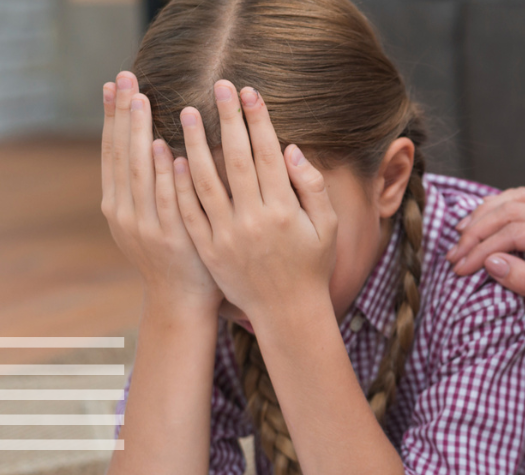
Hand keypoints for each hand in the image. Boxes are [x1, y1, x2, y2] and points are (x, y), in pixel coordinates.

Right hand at [100, 71, 221, 313]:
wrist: (182, 301)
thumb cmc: (177, 254)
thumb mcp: (152, 219)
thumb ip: (150, 186)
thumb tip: (155, 144)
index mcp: (118, 205)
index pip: (113, 151)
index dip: (113, 117)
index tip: (115, 84)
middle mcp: (125, 212)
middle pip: (121, 154)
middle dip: (122, 114)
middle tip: (125, 77)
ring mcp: (146, 226)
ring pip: (140, 172)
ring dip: (140, 134)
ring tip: (142, 99)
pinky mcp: (171, 238)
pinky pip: (168, 200)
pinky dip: (165, 174)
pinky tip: (167, 147)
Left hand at [173, 81, 337, 324]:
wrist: (287, 312)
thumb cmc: (311, 265)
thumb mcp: (326, 227)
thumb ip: (313, 187)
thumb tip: (291, 149)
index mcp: (284, 210)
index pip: (267, 155)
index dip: (258, 120)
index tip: (248, 92)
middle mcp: (254, 220)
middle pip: (236, 159)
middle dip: (227, 119)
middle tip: (217, 86)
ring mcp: (228, 235)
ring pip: (206, 180)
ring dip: (194, 144)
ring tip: (186, 113)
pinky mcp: (209, 249)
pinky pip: (190, 211)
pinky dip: (180, 184)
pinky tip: (172, 157)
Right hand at [447, 188, 524, 342]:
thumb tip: (490, 262)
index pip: (518, 232)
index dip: (484, 248)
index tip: (460, 269)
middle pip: (514, 210)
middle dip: (478, 231)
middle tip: (454, 256)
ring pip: (519, 198)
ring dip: (487, 214)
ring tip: (462, 235)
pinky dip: (502, 209)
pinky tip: (486, 222)